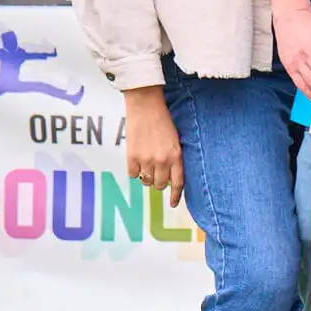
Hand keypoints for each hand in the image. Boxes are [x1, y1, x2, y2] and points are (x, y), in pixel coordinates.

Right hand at [122, 88, 184, 206]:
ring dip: (147, 176)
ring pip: (146, 181)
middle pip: (160, 185)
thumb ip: (174, 158)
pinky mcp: (132, 156)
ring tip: (147, 164)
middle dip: (159, 182)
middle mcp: (162, 160)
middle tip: (157, 173)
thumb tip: (171, 175)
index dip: (175, 196)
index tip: (173, 203)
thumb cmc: (163, 121)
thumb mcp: (176, 140)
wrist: (146, 107)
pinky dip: (134, 171)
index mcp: (176, 156)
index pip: (178, 182)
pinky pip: (132, 174)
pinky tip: (137, 161)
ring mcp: (146, 159)